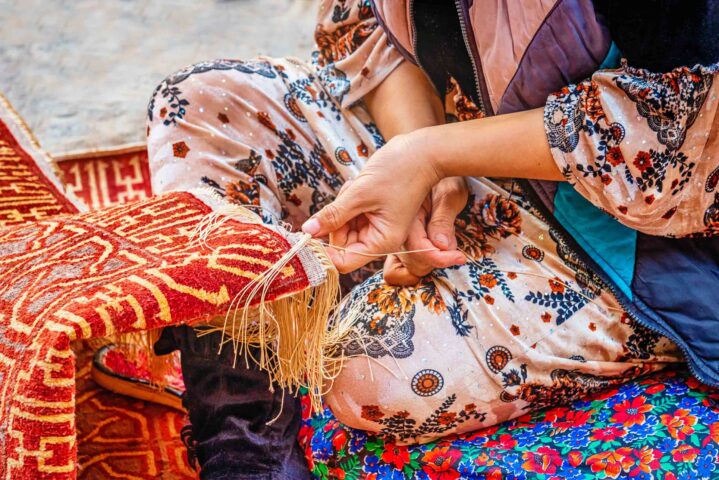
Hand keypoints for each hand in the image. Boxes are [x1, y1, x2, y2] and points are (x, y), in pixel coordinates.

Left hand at [301, 133, 440, 272]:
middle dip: (335, 221)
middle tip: (346, 198)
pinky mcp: (373, 213)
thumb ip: (333, 215)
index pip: (343, 262)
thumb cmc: (399, 172)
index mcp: (382, 242)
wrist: (422, 151)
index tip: (311, 230)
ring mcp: (377, 225)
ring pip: (343, 226)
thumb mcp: (360, 194)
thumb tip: (307, 231)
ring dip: (342, 206)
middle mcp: (380, 239)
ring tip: (357, 187)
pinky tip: (359, 185)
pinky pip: (349, 213)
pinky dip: (348, 200)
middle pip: (341, 243)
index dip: (325, 251)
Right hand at [383, 177, 467, 284]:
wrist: (435, 163)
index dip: (438, 257)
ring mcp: (399, 233)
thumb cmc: (445, 176)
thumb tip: (442, 246)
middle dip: (435, 260)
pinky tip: (441, 251)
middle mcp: (397, 227)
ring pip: (412, 262)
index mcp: (405, 216)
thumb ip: (443, 220)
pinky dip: (426, 259)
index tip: (459, 257)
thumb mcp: (449, 194)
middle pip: (412, 260)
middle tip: (455, 252)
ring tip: (450, 249)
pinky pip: (411, 258)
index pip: (417, 248)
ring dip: (432, 260)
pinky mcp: (405, 237)